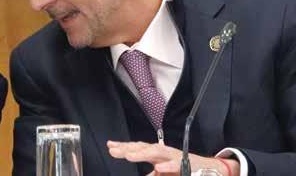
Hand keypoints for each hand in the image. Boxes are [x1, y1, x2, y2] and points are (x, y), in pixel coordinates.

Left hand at [107, 140, 238, 175]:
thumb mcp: (163, 172)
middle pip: (143, 147)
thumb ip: (151, 173)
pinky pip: (175, 165)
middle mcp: (164, 152)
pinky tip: (158, 168)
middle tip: (114, 150)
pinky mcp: (185, 164)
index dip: (123, 146)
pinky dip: (167, 166)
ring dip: (142, 154)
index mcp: (157, 154)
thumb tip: (141, 175)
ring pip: (156, 152)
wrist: (209, 169)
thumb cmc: (183, 169)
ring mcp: (174, 157)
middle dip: (128, 149)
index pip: (137, 148)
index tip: (109, 146)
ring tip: (129, 156)